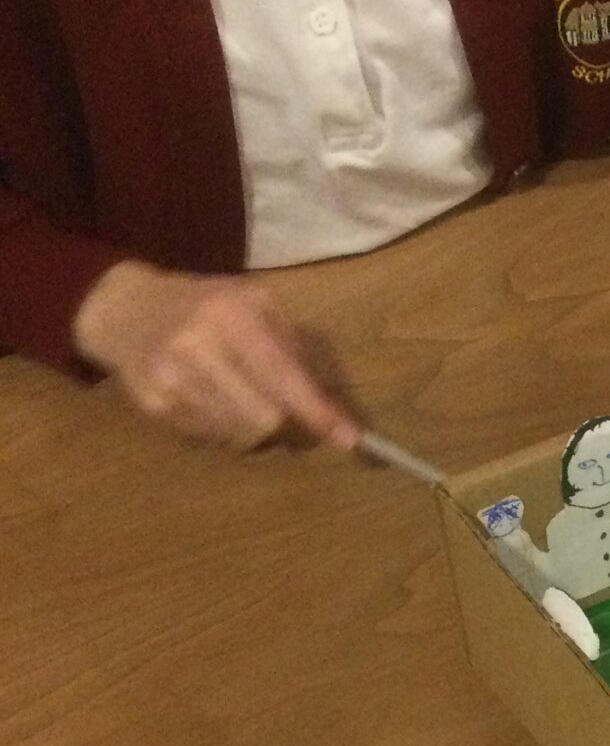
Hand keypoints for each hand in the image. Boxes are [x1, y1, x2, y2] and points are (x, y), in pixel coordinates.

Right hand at [74, 259, 362, 452]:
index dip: (317, 412)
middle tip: (288, 415)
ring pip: (240, 436)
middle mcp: (198, 346)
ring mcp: (171, 379)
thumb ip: (293, 351)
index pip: (283, 376)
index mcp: (231, 314)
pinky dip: (225, 429)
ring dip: (255, 429)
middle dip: (286, 425)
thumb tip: (333, 410)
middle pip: (265, 419)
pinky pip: (212, 439)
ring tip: (242, 400)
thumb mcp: (252, 305)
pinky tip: (212, 400)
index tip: (348, 440)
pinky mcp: (154, 406)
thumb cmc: (204, 306)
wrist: (126, 309)